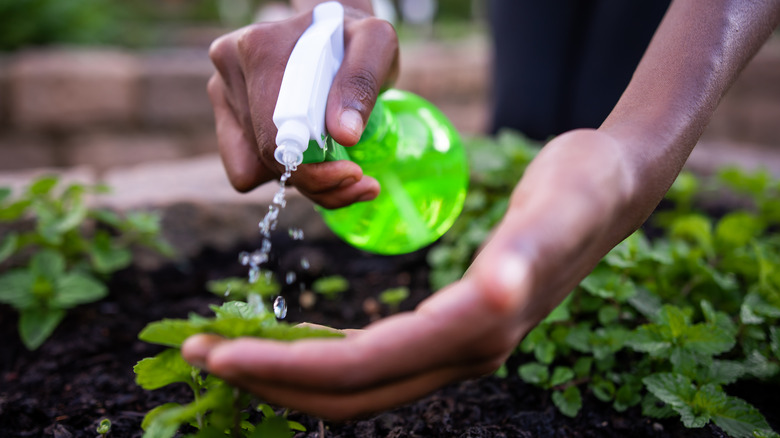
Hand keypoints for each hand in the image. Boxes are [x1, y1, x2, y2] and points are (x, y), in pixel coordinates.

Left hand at [182, 130, 644, 420]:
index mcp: (474, 330)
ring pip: (358, 386)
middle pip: (348, 393)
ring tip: (230, 349)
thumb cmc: (580, 189)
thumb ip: (522, 257)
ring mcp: (460, 349)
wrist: (610, 189)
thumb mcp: (553, 209)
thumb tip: (494, 298)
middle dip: (268, 379)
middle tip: (200, 353)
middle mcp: (464, 354)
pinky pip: (376, 363)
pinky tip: (295, 338)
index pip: (359, 368)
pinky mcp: (453, 331)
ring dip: (289, 373)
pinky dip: (323, 358)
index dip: (282, 366)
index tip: (216, 351)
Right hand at [207, 3, 397, 207]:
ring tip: (335, 161)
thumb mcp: (375, 42)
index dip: (314, 170)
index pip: (276, 134)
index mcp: (260, 49)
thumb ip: (362, 81)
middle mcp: (230, 68)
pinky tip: (306, 153)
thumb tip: (344, 134)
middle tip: (357, 179)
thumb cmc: (354, 35)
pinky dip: (278, 173)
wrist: (330, 27)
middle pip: (265, 156)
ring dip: (300, 179)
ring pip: (253, 169)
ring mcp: (222, 92)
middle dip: (315, 180)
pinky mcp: (225, 114)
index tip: (353, 174)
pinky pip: (244, 170)